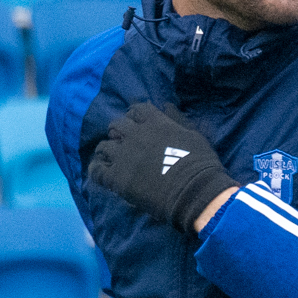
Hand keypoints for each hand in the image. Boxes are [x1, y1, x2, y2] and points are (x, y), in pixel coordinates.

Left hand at [87, 102, 240, 234]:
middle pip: (117, 125)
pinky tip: (100, 172)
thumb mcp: (193, 135)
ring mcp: (123, 156)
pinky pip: (97, 170)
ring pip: (104, 146)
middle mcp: (135, 135)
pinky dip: (97, 170)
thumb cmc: (200, 164)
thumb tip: (167, 105)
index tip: (137, 123)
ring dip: (108, 150)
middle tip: (123, 141)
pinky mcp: (117, 178)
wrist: (193, 193)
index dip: (135, 115)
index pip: (137, 110)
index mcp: (155, 123)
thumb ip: (177, 119)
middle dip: (119, 131)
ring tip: (112, 158)